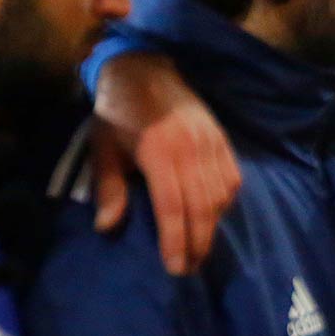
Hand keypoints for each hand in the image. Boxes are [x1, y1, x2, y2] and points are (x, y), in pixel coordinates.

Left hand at [91, 51, 239, 273]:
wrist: (144, 67)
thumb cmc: (117, 110)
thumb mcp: (103, 146)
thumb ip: (109, 186)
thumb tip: (107, 227)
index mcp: (158, 150)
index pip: (173, 206)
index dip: (175, 240)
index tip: (175, 268)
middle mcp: (190, 148)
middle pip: (201, 206)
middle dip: (197, 243)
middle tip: (188, 268)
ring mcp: (210, 141)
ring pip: (219, 195)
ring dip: (212, 227)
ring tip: (199, 250)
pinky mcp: (221, 138)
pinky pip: (231, 178)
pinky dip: (225, 202)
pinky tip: (214, 217)